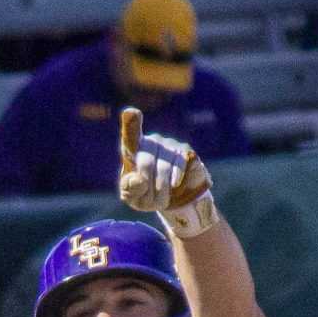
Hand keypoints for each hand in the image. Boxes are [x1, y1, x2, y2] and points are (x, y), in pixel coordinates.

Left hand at [118, 108, 217, 240]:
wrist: (174, 199)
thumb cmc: (147, 194)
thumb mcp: (132, 196)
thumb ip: (130, 188)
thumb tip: (139, 179)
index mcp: (134, 149)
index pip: (131, 135)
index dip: (130, 123)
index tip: (131, 113)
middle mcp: (152, 142)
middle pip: (146, 162)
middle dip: (147, 187)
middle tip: (149, 203)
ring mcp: (171, 145)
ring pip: (164, 168)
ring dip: (161, 190)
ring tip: (161, 201)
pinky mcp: (187, 153)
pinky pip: (181, 165)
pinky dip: (176, 180)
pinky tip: (174, 185)